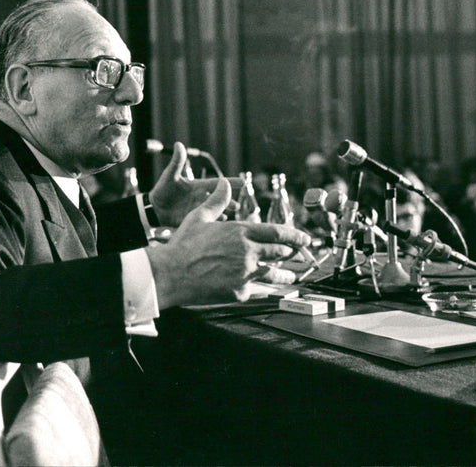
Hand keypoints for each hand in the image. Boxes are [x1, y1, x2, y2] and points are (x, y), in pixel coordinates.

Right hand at [146, 178, 310, 307]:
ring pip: (273, 274)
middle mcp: (248, 252)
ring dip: (285, 275)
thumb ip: (217, 201)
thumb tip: (224, 183)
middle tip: (297, 254)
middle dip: (291, 253)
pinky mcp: (239, 291)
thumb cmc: (182, 245)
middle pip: (279, 252)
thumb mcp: (199, 217)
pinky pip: (254, 289)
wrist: (169, 274)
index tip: (305, 238)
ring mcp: (245, 273)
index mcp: (241, 232)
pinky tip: (262, 289)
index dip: (295, 236)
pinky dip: (258, 288)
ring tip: (291, 277)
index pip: (278, 232)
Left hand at [148, 142, 242, 226]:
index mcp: (198, 186)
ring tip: (229, 216)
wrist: (154, 207)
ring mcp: (198, 209)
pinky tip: (217, 223)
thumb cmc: (163, 189)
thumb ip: (177, 162)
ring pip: (214, 210)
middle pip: (219, 199)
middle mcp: (201, 197)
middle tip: (237, 205)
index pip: (217, 184)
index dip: (230, 183)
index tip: (243, 183)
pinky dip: (212, 221)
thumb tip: (179, 144)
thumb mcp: (170, 175)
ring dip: (222, 212)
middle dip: (229, 202)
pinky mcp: (193, 219)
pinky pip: (206, 220)